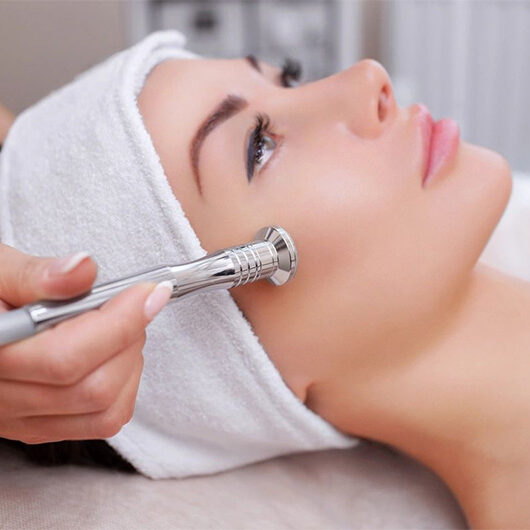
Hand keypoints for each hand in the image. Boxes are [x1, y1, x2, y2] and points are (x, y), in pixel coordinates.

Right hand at [0, 244, 170, 443]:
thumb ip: (36, 275)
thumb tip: (82, 271)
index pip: (66, 358)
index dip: (120, 323)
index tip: (149, 293)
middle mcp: (2, 400)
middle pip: (94, 388)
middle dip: (129, 339)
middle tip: (131, 302)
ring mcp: (22, 419)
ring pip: (105, 410)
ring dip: (130, 362)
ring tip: (119, 324)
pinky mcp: (42, 425)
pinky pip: (103, 420)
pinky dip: (125, 383)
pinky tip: (113, 350)